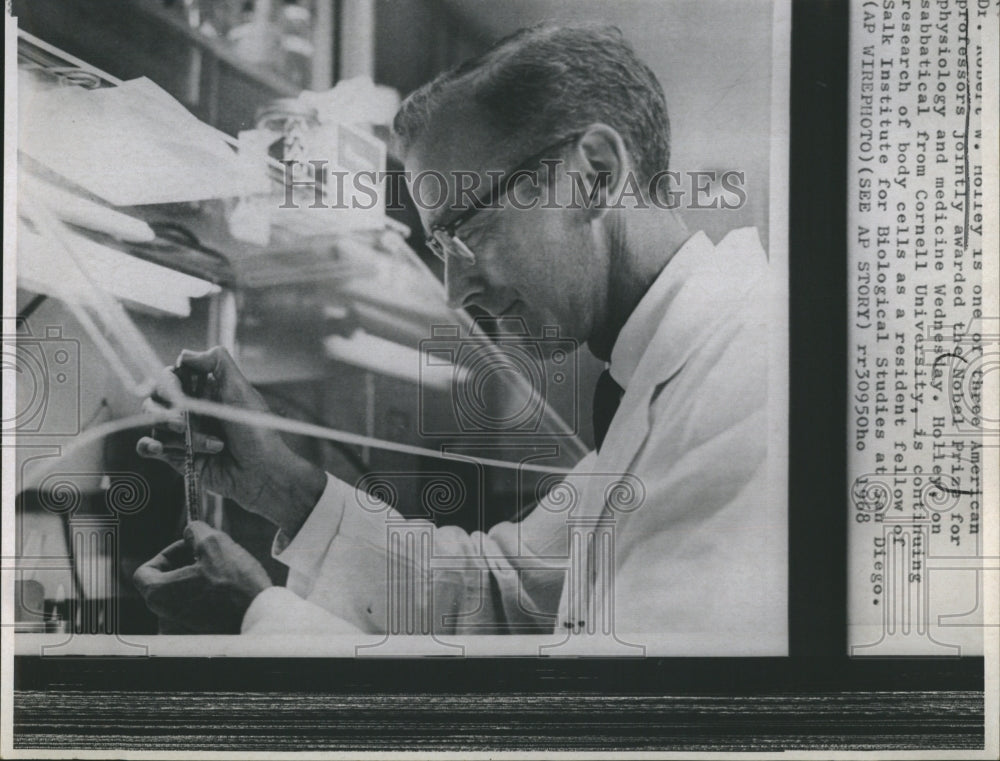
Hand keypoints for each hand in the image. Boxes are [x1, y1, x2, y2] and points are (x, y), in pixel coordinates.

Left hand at [132, 521, 272, 632]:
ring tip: (223, 567)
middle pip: (165, 581)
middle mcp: (165, 613)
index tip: (189, 547)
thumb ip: (195, 531)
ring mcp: (183, 623)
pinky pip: (196, 604)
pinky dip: (207, 591)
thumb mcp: (214, 542)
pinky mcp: (201, 627)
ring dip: (199, 575)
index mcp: (158, 593)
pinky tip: (228, 584)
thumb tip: (192, 531)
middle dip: (186, 562)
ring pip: (183, 592)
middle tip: (209, 554)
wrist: (260, 613)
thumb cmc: (234, 582)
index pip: (145, 570)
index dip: (167, 553)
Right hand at [137, 346, 326, 536]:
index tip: (175, 390)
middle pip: (155, 398)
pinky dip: (149, 446)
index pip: (171, 376)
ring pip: (153, 423)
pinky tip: (159, 448)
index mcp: (204, 390)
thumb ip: (217, 363)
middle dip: (166, 410)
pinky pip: (147, 446)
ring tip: (210, 446)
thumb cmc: (258, 432)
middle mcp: (191, 409)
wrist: (263, 472)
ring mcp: (183, 433)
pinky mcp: (177, 456)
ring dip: (179, 436)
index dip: (167, 381)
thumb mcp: (241, 391)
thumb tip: (185, 354)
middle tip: (185, 422)